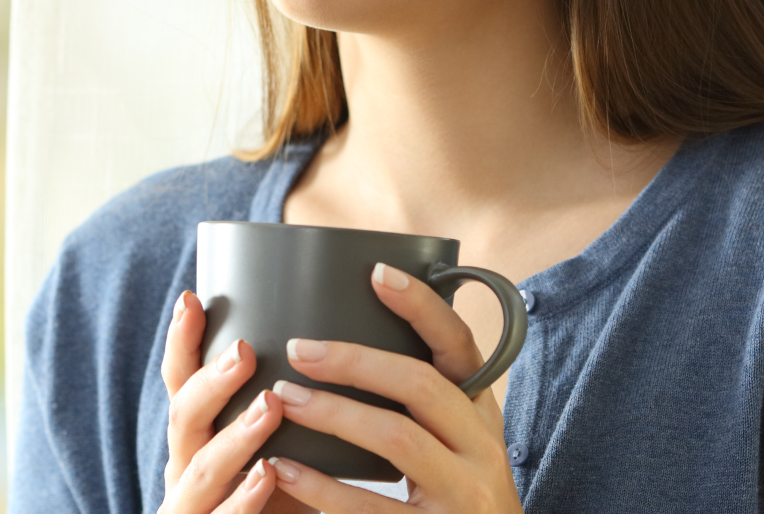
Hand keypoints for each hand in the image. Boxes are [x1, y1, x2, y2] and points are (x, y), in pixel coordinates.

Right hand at [157, 290, 291, 513]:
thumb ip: (280, 406)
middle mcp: (185, 467)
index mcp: (193, 438)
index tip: (191, 299)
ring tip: (270, 405)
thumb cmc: (273, 501)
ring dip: (236, 434)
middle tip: (245, 350)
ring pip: (202, 468)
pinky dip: (244, 498)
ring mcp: (193, 505)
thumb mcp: (268, 449)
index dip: (180, 343)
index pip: (178, 383)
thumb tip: (324, 344)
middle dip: (211, 382)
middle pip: (183, 418)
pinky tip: (267, 475)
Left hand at [264, 264, 521, 513]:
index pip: (459, 346)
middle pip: (421, 386)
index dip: (422, 307)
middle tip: (298, 349)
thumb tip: (355, 327)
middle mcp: (481, 450)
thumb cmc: (453, 491)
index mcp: (480, 414)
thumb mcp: (456, 442)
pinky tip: (282, 467)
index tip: (377, 273)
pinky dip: (319, 486)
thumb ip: (423, 399)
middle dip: (355, 361)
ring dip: (333, 414)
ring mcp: (463, 494)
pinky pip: (370, 507)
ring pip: (397, 439)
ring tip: (284, 399)